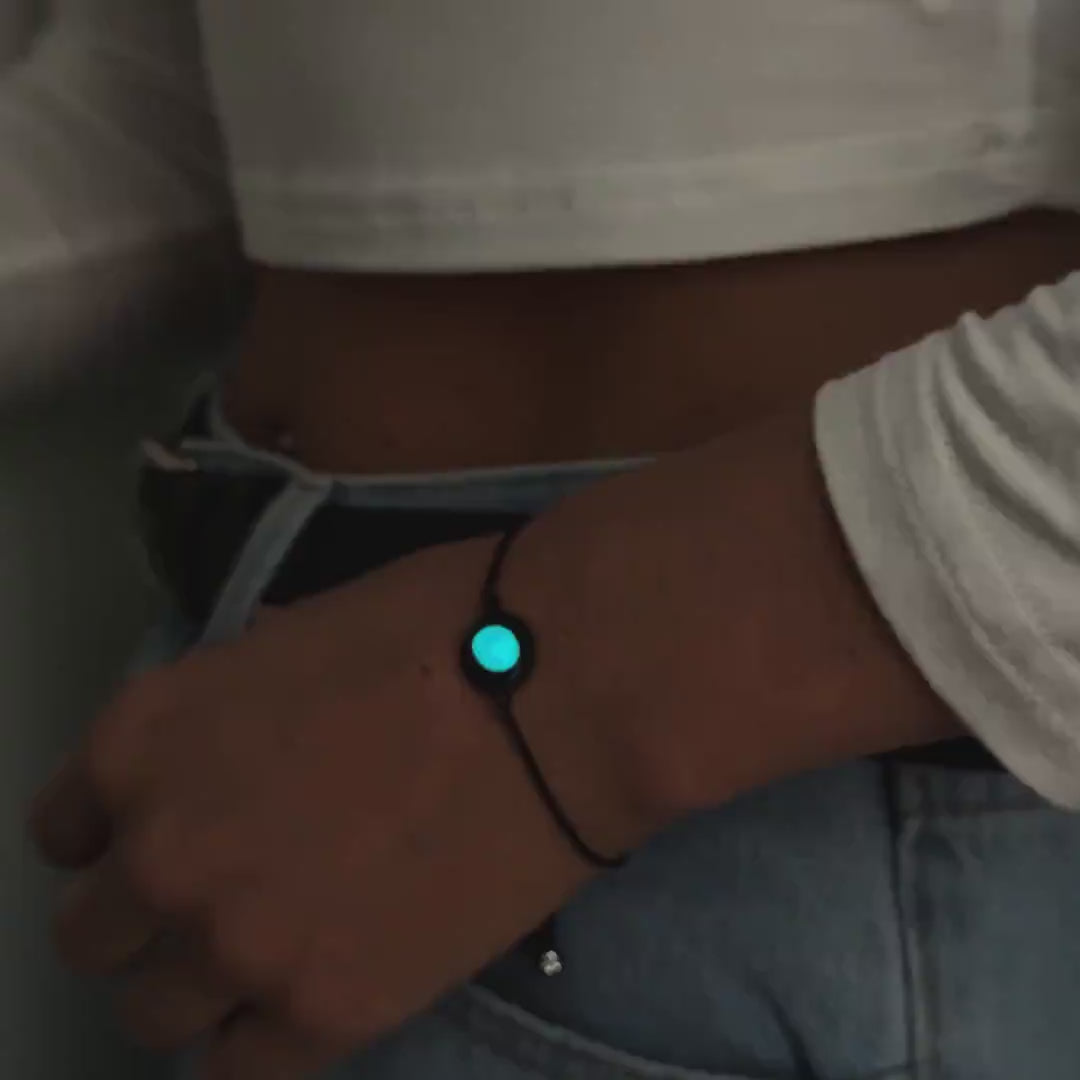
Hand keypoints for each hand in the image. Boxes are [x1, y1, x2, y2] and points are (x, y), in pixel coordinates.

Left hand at [27, 532, 663, 1078]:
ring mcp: (235, 941)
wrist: (558, 685)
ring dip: (205, 984)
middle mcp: (160, 851)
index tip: (174, 841)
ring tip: (284, 947)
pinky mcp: (325, 1011)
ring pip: (154, 1013)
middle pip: (96, 937)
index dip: (120, 838)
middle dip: (155, 917)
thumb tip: (245, 749)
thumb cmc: (441, 627)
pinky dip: (267, 1038)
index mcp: (144, 740)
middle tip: (237, 894)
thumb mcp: (297, 642)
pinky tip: (319, 991)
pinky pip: (241, 1071)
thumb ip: (233, 715)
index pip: (66, 831)